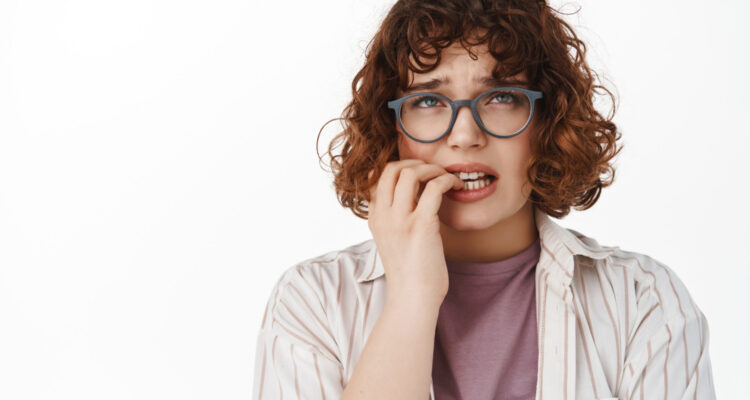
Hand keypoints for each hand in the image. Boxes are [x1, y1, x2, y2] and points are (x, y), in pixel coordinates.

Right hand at [366, 159, 464, 303]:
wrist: (412, 299)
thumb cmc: (410, 274)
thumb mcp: (393, 242)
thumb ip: (397, 221)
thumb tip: (416, 202)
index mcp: (375, 218)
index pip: (377, 177)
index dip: (400, 168)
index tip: (419, 174)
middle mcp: (383, 216)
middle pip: (391, 169)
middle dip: (415, 162)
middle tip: (433, 171)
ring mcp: (400, 220)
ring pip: (410, 173)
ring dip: (433, 169)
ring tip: (446, 178)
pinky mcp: (421, 226)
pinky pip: (434, 188)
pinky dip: (447, 180)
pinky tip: (457, 187)